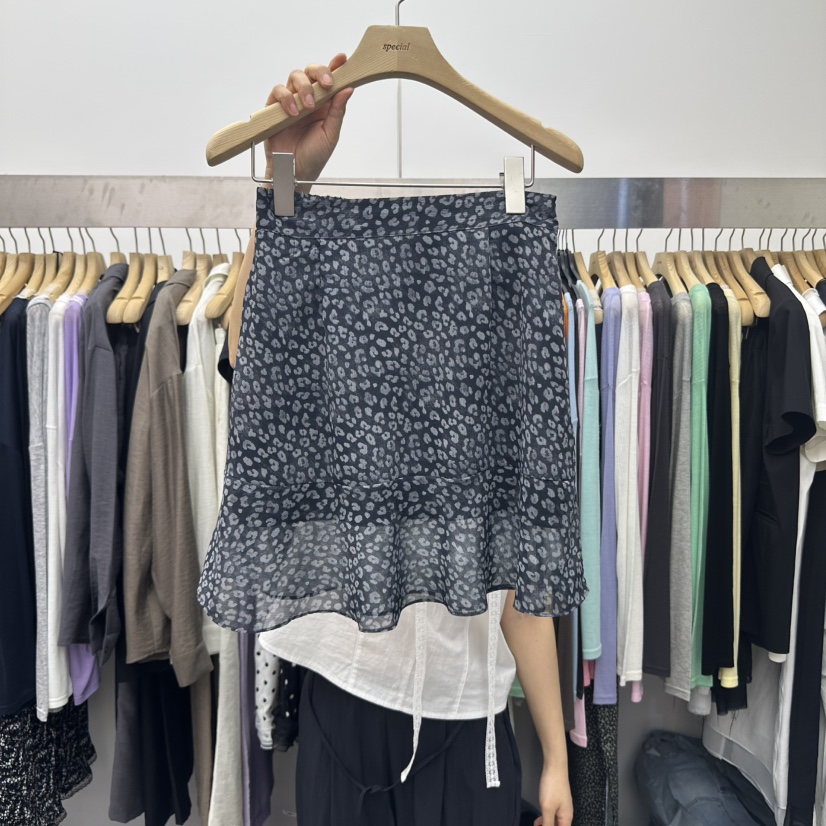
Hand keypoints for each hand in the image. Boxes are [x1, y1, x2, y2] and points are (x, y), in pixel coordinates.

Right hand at [264, 54, 354, 184]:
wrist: (294, 173)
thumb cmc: (313, 157)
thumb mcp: (331, 134)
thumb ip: (338, 111)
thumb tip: (348, 88)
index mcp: (324, 104)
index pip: (329, 80)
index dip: (335, 67)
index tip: (342, 59)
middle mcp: (307, 99)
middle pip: (310, 72)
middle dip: (319, 72)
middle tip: (327, 85)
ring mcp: (291, 102)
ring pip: (294, 77)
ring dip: (303, 88)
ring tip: (308, 107)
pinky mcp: (274, 108)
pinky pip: (278, 91)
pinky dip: (286, 98)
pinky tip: (294, 112)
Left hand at [534, 761, 572, 825]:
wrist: (555, 767)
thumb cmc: (553, 786)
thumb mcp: (547, 808)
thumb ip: (547, 823)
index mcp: (567, 818)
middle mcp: (566, 814)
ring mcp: (562, 806)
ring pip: (555, 821)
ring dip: (546, 824)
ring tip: (536, 825)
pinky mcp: (558, 800)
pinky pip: (553, 814)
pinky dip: (546, 817)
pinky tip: (539, 819)